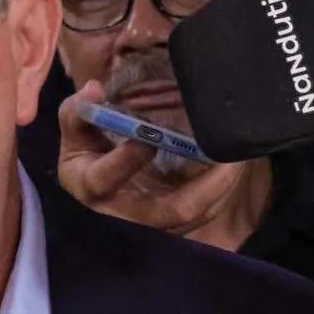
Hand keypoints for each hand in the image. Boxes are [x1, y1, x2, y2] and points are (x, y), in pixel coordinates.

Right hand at [56, 80, 243, 233]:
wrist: (92, 181)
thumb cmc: (86, 150)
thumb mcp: (75, 130)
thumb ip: (78, 109)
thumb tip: (93, 89)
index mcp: (90, 186)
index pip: (104, 179)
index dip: (126, 161)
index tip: (146, 137)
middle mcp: (122, 213)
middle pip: (171, 212)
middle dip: (206, 187)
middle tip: (227, 157)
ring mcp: (151, 223)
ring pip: (195, 216)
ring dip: (222, 188)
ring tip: (239, 158)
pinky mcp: (171, 224)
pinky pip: (203, 214)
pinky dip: (221, 192)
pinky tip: (233, 166)